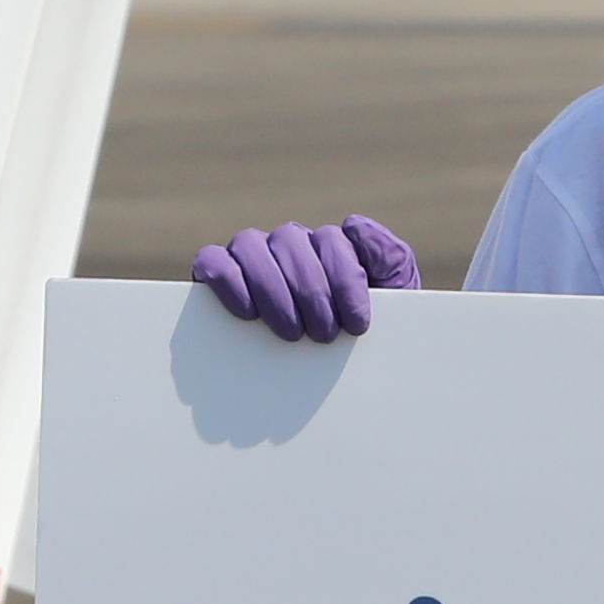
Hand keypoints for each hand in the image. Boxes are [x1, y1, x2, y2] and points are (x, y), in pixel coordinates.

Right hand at [196, 216, 419, 340]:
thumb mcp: (391, 298)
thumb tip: (352, 224)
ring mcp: (250, 258)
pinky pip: (213, 262)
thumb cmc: (358, 335)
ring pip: (249, 244)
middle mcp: (287, 245)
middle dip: (311, 291)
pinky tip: (249, 314)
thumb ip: (388, 256)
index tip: (356, 325)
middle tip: (323, 335)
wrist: (344, 379)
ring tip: (292, 333)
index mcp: (327, 246)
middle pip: (290, 240)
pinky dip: (229, 282)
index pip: (332, 240)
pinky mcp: (217, 275)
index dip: (345, 281)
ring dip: (272, 288)